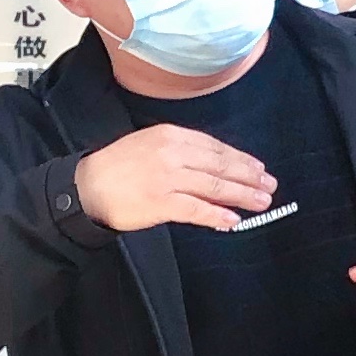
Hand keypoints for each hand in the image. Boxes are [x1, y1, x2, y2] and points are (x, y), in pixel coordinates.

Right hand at [73, 127, 276, 234]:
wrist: (87, 187)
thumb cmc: (119, 167)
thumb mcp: (151, 144)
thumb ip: (183, 150)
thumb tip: (216, 164)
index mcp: (171, 135)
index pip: (215, 147)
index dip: (241, 159)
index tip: (259, 167)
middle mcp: (173, 153)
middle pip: (221, 165)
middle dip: (249, 176)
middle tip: (269, 185)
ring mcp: (168, 178)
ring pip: (214, 186)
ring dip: (242, 195)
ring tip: (261, 202)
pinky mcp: (161, 202)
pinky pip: (197, 209)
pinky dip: (217, 215)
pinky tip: (233, 220)